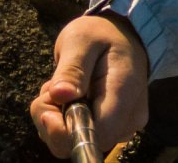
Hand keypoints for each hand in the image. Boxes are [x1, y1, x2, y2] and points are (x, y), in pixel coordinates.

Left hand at [30, 13, 147, 158]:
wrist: (122, 37)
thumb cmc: (100, 35)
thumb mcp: (81, 40)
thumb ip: (72, 68)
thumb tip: (59, 96)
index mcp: (124, 92)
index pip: (96, 133)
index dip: (64, 129)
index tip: (47, 101)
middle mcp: (129, 117)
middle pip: (84, 142)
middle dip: (56, 120)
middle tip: (52, 87)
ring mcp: (124, 126)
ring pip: (78, 142)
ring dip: (59, 119)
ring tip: (63, 86)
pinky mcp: (114, 129)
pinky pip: (80, 137)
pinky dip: (65, 121)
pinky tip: (69, 97)